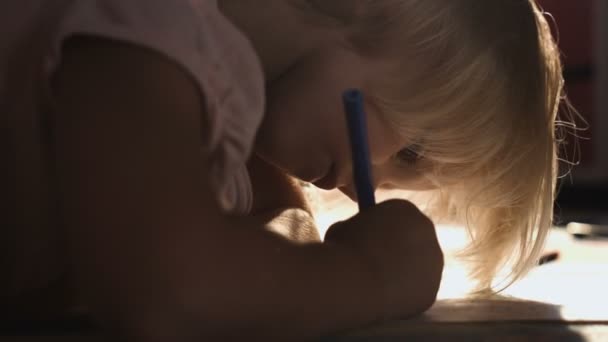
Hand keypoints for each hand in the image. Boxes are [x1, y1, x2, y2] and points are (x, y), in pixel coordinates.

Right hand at [324, 199, 443, 318]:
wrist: (354, 279)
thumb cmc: (342, 248)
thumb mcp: (344, 227)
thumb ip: (359, 229)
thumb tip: (356, 237)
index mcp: (405, 209)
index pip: (397, 217)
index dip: (381, 229)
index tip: (366, 241)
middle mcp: (427, 231)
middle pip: (413, 240)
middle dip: (397, 250)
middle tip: (371, 264)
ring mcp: (433, 263)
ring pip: (417, 268)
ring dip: (401, 274)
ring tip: (373, 284)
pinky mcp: (431, 291)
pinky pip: (415, 292)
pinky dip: (402, 296)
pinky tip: (381, 298)